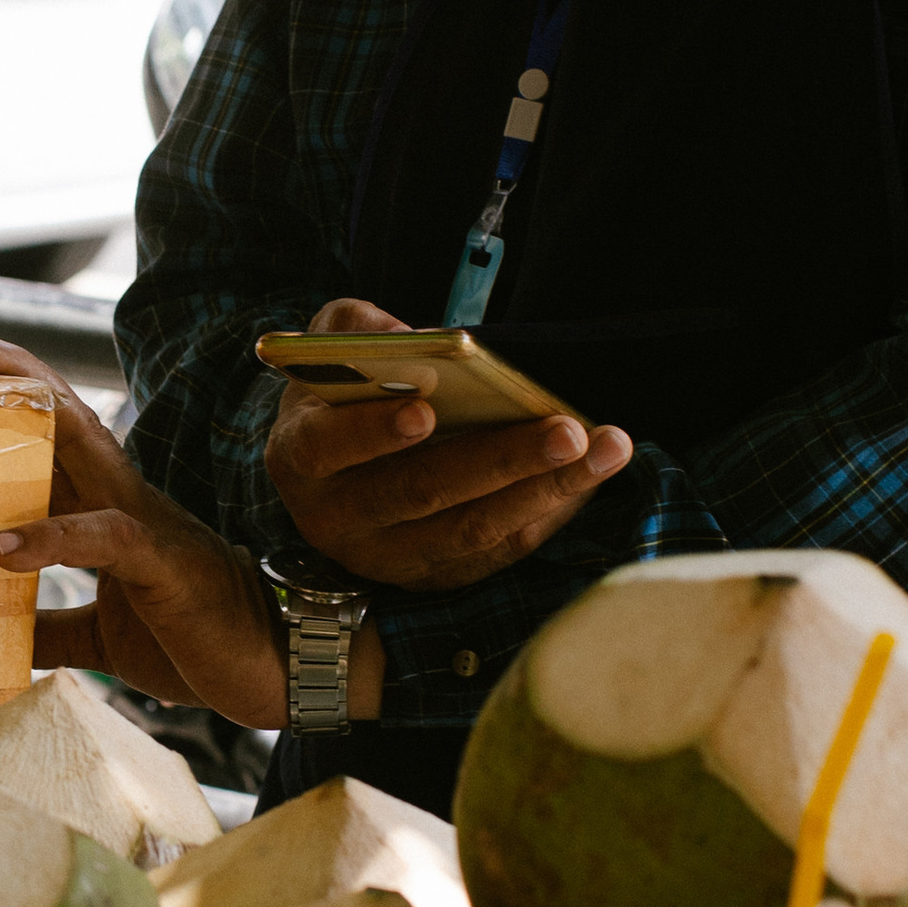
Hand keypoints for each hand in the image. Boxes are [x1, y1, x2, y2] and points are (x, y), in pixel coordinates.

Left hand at [0, 325, 302, 727]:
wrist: (278, 666)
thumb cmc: (199, 638)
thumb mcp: (106, 635)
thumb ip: (54, 627)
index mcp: (106, 507)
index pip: (43, 430)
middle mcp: (122, 497)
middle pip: (52, 408)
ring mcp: (144, 520)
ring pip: (78, 439)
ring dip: (16, 400)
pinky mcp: (162, 563)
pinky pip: (103, 538)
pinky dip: (51, 539)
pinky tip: (2, 549)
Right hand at [265, 296, 634, 591]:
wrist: (333, 468)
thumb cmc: (340, 394)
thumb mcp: (328, 346)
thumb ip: (357, 330)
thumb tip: (422, 339)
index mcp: (300, 456)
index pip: (328, 446)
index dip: (372, 431)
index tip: (425, 410)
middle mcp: (337, 518)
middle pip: (420, 493)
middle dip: (500, 460)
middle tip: (566, 430)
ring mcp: (386, 557)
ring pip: (470, 532)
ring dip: (545, 490)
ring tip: (606, 448)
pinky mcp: (432, 576)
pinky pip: (498, 552)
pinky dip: (549, 514)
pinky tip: (592, 476)